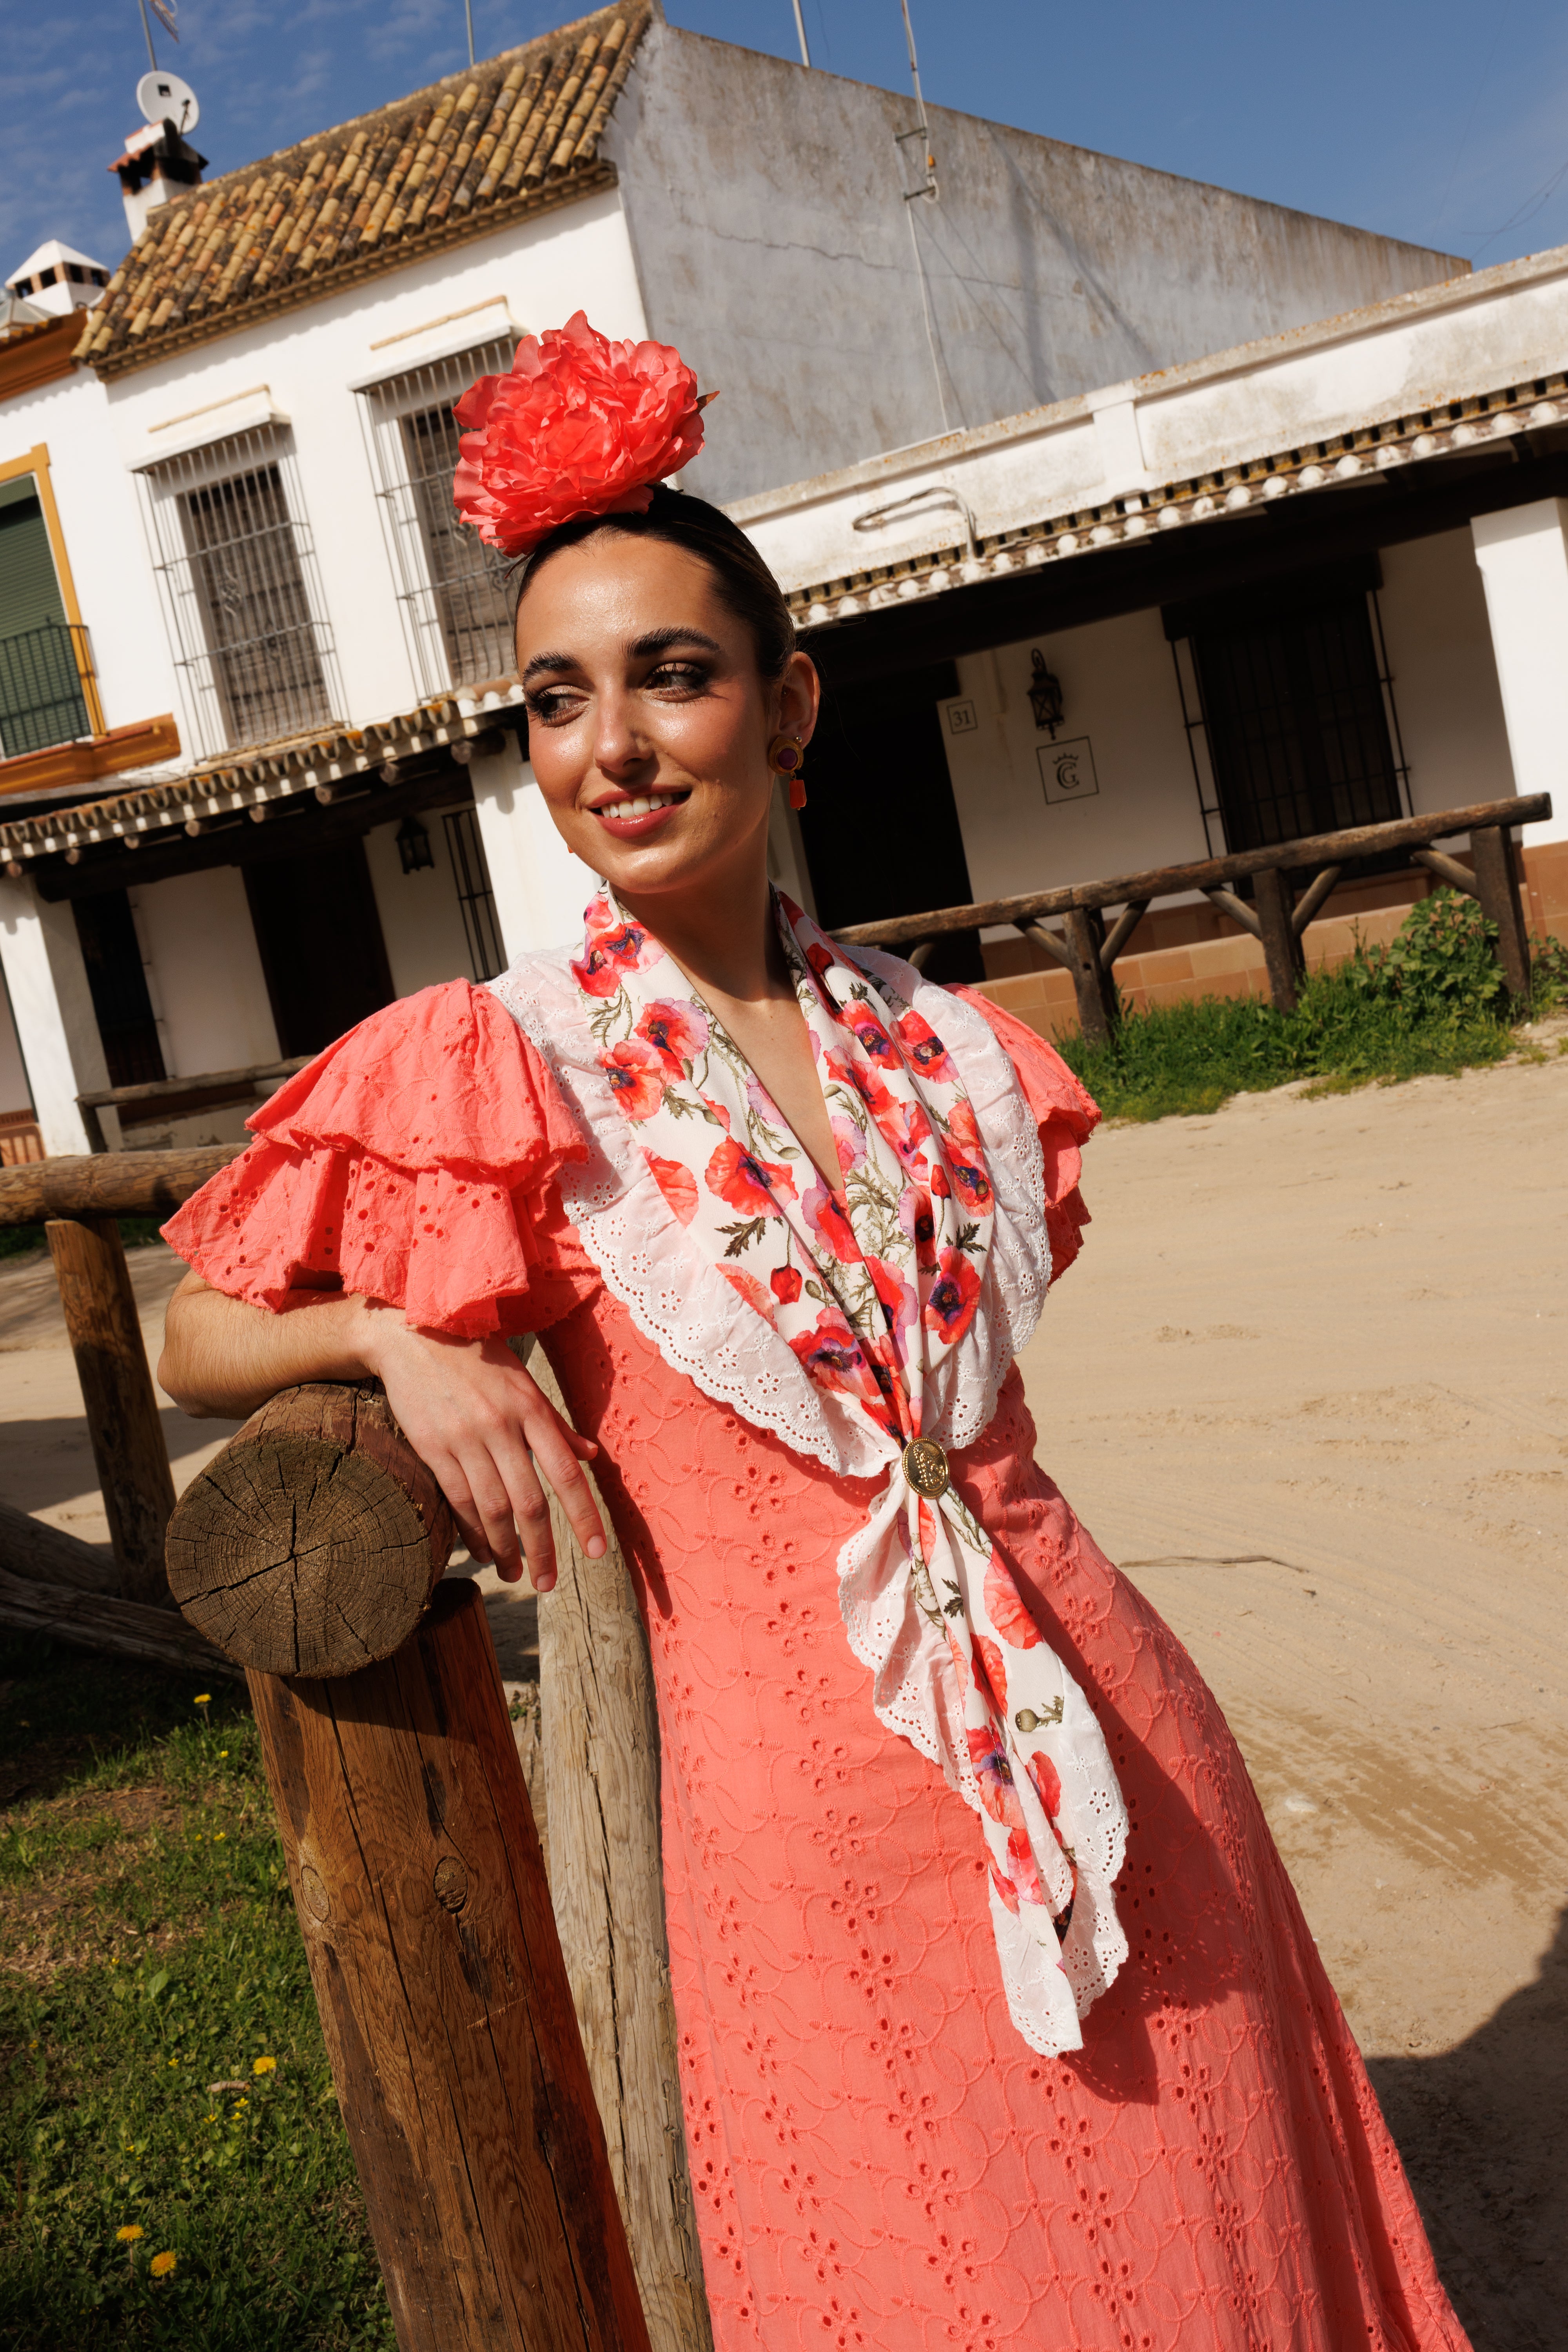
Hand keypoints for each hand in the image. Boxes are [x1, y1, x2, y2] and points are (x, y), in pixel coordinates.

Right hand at [362, 1313, 605, 1591]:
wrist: (413, 1336)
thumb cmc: (477, 1359)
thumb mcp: (524, 1383)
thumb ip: (557, 1425)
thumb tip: (591, 1456)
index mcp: (532, 1409)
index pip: (566, 1473)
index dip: (585, 1515)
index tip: (597, 1552)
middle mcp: (502, 1426)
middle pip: (529, 1502)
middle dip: (542, 1549)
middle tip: (547, 1583)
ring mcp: (465, 1438)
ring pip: (492, 1508)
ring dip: (505, 1549)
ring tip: (515, 1573)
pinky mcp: (432, 1447)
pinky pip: (457, 1499)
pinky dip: (472, 1531)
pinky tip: (481, 1551)